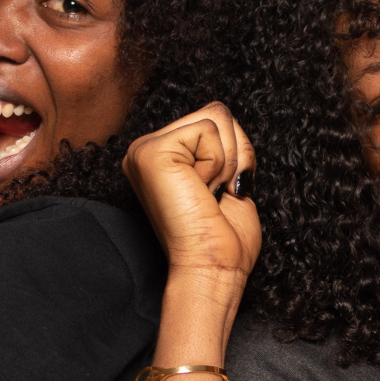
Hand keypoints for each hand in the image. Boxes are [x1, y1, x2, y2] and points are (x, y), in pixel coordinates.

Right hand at [122, 102, 260, 283]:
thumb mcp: (229, 177)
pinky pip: (208, 130)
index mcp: (162, 154)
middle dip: (233, 154)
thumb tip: (226, 117)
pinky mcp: (152, 152)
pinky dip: (218, 163)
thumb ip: (223, 145)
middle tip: (214, 194)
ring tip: (207, 194)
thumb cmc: (221, 238)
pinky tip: (201, 191)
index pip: (214, 119)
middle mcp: (146, 148)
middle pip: (216, 112)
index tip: (219, 194)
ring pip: (215, 117)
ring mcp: (145, 148)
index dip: (234, 155)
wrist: (212, 268)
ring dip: (226, 162)